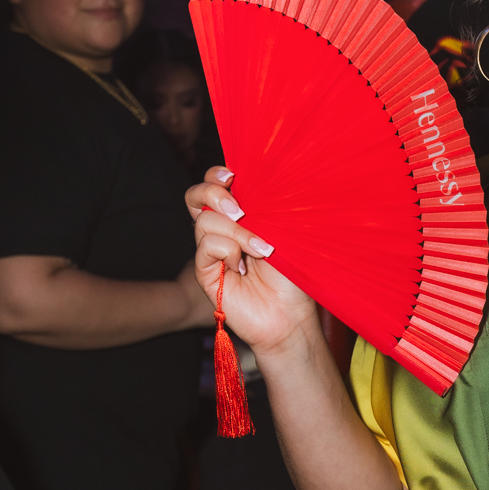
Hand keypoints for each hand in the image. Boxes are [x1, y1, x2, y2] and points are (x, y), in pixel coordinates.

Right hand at [186, 166, 315, 354]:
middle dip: (214, 193)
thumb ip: (270, 207)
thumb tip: (261, 179)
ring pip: (205, 220)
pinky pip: (207, 245)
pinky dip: (228, 251)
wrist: (290, 314)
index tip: (234, 175)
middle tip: (240, 210)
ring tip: (261, 251)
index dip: (217, 175)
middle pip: (195, 196)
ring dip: (237, 232)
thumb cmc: (292, 275)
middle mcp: (222, 230)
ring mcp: (211, 251)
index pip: (215, 183)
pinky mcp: (205, 271)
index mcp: (241, 216)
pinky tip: (242, 267)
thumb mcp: (285, 233)